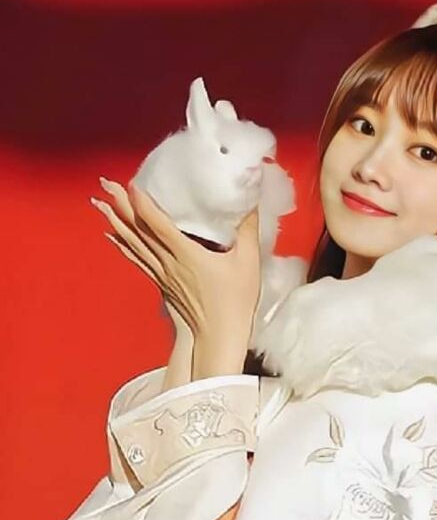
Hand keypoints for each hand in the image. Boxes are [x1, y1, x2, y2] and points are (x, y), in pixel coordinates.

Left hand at [91, 178, 260, 342]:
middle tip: (105, 182)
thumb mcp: (248, 261)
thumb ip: (248, 228)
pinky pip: (137, 260)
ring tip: (100, 203)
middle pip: (138, 230)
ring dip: (116, 221)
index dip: (143, 202)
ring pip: (133, 244)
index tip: (130, 182)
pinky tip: (112, 237)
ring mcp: (162, 275)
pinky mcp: (162, 284)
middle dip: (121, 204)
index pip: (157, 224)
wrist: (220, 337)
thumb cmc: (235, 301)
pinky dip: (123, 245)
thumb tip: (251, 199)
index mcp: (186, 255)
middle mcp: (168, 263)